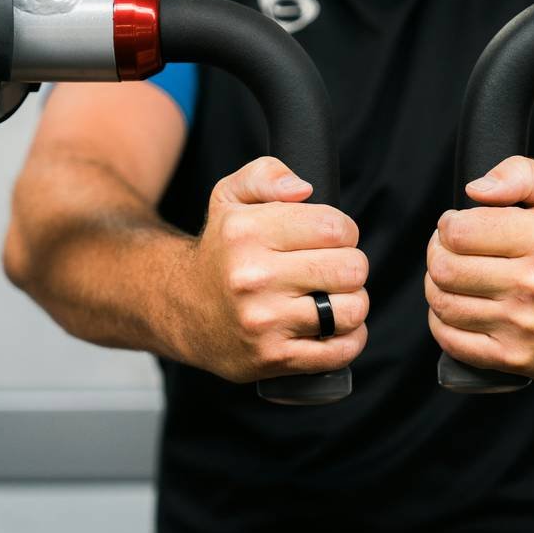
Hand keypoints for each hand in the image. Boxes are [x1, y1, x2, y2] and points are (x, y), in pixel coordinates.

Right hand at [159, 156, 368, 382]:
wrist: (180, 308)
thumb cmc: (221, 249)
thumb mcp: (231, 196)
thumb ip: (267, 175)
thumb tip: (303, 189)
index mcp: (247, 233)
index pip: (336, 227)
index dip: (344, 230)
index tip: (329, 238)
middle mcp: (253, 278)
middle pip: (352, 268)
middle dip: (350, 265)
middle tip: (329, 268)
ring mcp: (263, 322)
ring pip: (352, 309)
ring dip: (351, 302)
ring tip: (329, 296)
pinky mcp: (273, 358)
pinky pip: (341, 350)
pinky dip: (350, 338)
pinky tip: (331, 326)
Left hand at [425, 156, 533, 382]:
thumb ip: (518, 173)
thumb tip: (475, 190)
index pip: (459, 232)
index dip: (448, 225)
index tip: (456, 226)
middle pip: (445, 268)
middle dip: (436, 254)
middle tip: (448, 250)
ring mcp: (526, 326)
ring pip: (443, 304)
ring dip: (436, 286)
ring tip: (454, 276)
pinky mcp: (515, 359)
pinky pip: (451, 340)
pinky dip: (442, 322)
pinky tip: (459, 306)